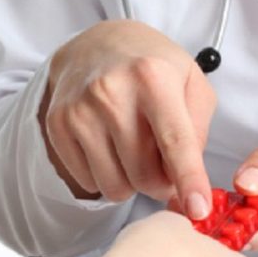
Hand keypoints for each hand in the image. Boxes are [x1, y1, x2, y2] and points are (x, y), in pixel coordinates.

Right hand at [40, 21, 215, 219]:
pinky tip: (109, 147)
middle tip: (162, 164)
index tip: (198, 210)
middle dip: (160, 183)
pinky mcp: (58, 125)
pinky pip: (89, 182)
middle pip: (145, 175)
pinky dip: (105, 175)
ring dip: (132, 182)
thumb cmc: (152, 68)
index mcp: (154, 78)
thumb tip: (186, 183)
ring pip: (115, 186)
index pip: (175, 141)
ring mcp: (80, 110)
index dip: (189, 180)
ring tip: (135, 152)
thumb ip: (199, 132)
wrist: (97, 45)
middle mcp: (113, 92)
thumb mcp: (192, 84)